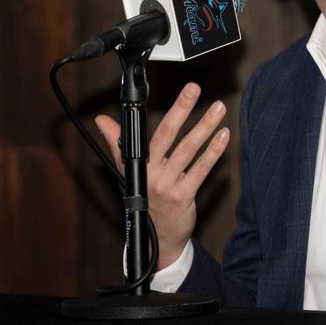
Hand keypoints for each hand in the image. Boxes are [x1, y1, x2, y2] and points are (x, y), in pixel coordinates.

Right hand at [95, 82, 229, 269]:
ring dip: (204, 126)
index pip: (143, 131)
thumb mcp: (129, 173)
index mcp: (137, 163)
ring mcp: (167, 184)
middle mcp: (150, 172)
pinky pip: (201, 169)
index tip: (153, 86)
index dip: (147, 109)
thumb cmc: (146, 200)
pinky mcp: (183, 195)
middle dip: (181, 108)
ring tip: (218, 109)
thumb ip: (118, 144)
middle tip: (194, 88)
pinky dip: (213, 151)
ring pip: (188, 149)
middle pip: (167, 134)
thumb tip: (102, 120)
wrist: (158, 238)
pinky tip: (223, 136)